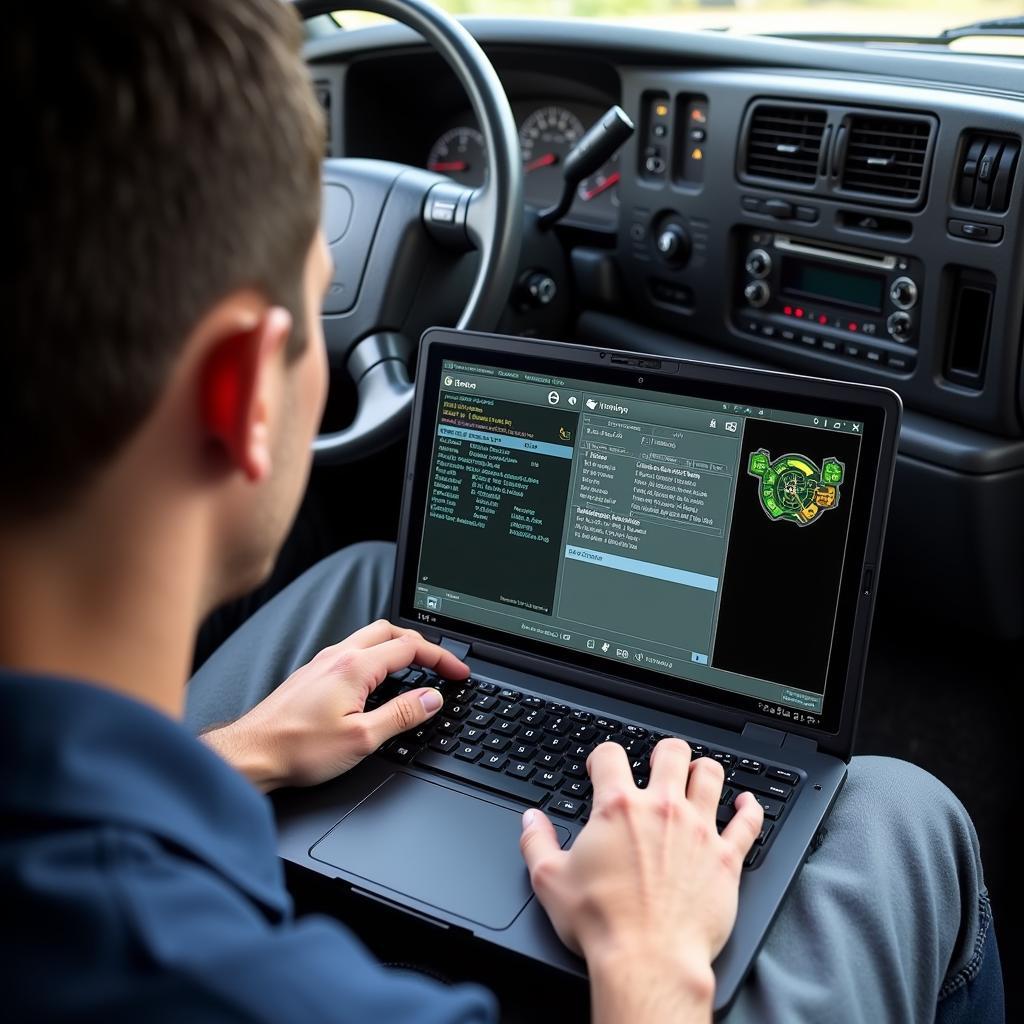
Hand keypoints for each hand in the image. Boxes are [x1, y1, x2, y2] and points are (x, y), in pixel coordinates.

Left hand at [201, 620, 467, 790]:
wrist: (250, 754)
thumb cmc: (296, 748)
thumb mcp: (361, 739)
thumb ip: (401, 716)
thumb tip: (432, 699)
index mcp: (354, 666)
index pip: (410, 648)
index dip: (441, 658)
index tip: (458, 672)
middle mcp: (337, 656)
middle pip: (391, 631)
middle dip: (422, 644)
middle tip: (441, 664)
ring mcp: (322, 662)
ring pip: (370, 638)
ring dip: (398, 647)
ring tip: (416, 668)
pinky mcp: (312, 674)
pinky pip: (353, 651)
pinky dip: (377, 657)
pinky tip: (378, 680)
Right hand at [519, 738, 762, 1020]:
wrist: (648, 961)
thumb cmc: (602, 923)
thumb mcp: (550, 881)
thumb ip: (536, 842)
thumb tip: (531, 820)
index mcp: (618, 807)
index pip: (610, 754)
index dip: (602, 756)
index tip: (600, 767)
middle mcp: (662, 809)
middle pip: (671, 752)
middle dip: (662, 753)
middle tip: (657, 764)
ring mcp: (698, 830)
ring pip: (710, 775)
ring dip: (703, 771)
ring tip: (697, 775)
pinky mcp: (726, 858)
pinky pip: (747, 822)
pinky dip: (749, 809)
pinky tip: (746, 803)